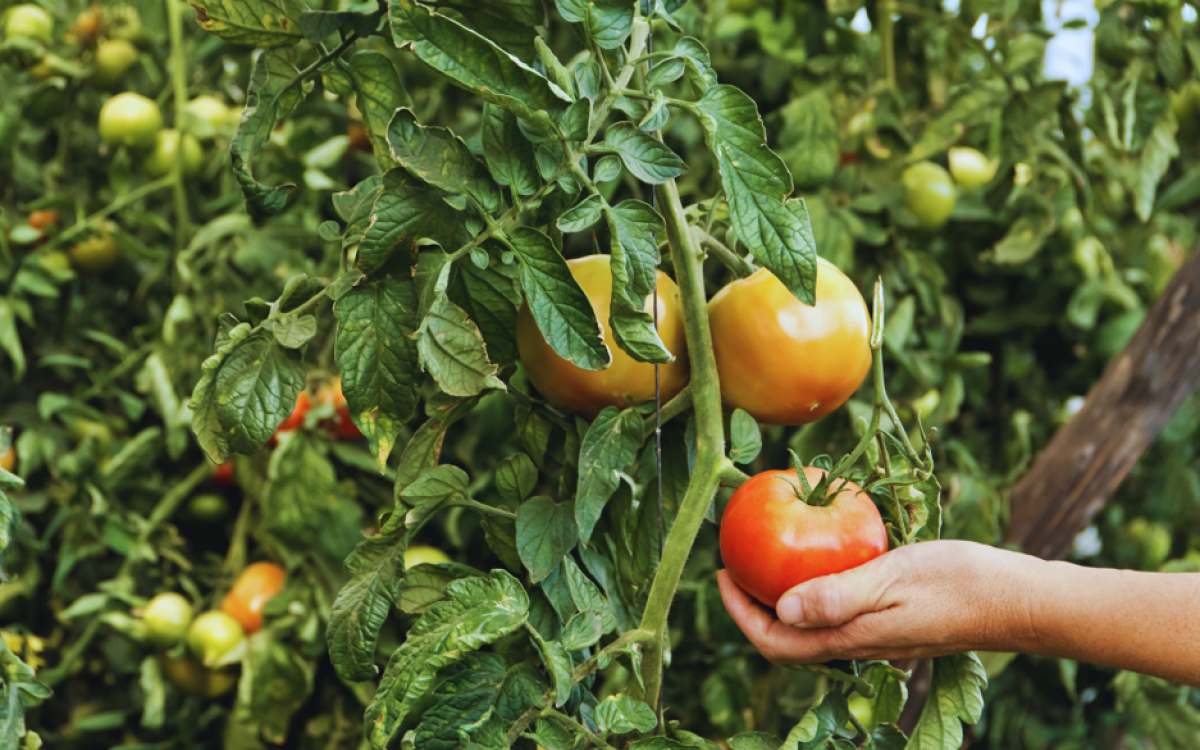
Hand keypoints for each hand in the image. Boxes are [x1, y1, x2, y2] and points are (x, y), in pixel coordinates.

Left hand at [717, 540, 1040, 664]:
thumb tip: (783, 610)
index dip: (740, 614)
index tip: (722, 575)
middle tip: (736, 563)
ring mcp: (876, 635)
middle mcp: (857, 644)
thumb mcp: (892, 578)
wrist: (1019, 600)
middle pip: (787, 638)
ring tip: (768, 557)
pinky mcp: (893, 622)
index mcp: (850, 639)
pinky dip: (816, 588)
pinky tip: (823, 555)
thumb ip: (837, 596)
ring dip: (783, 597)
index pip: (776, 642)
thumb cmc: (959, 583)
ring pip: (812, 626)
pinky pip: (839, 611)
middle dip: (753, 606)